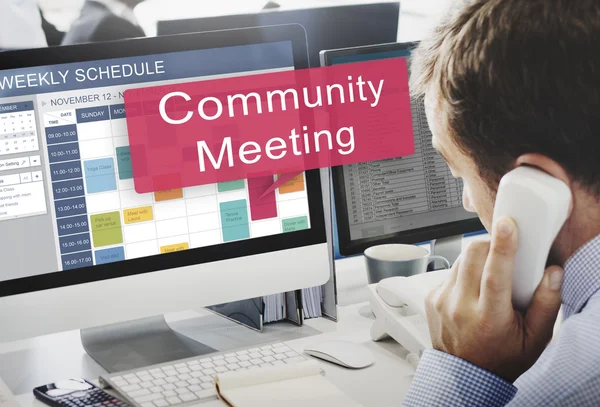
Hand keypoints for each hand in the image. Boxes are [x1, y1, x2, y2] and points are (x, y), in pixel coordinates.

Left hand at [424, 217, 563, 381]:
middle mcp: (460, 307)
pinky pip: (449, 271)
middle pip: (472, 255)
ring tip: (488, 278)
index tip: (507, 225)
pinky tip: (472, 290)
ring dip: (476, 259)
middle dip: (489, 244)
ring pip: (460, 259)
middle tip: (502, 252)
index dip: (502, 246)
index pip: (494, 274)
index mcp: (489, 318)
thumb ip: (546, 305)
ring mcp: (442, 301)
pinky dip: (464, 273)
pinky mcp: (432, 297)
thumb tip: (552, 273)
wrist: (465, 375)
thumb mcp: (534, 340)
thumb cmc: (500, 357)